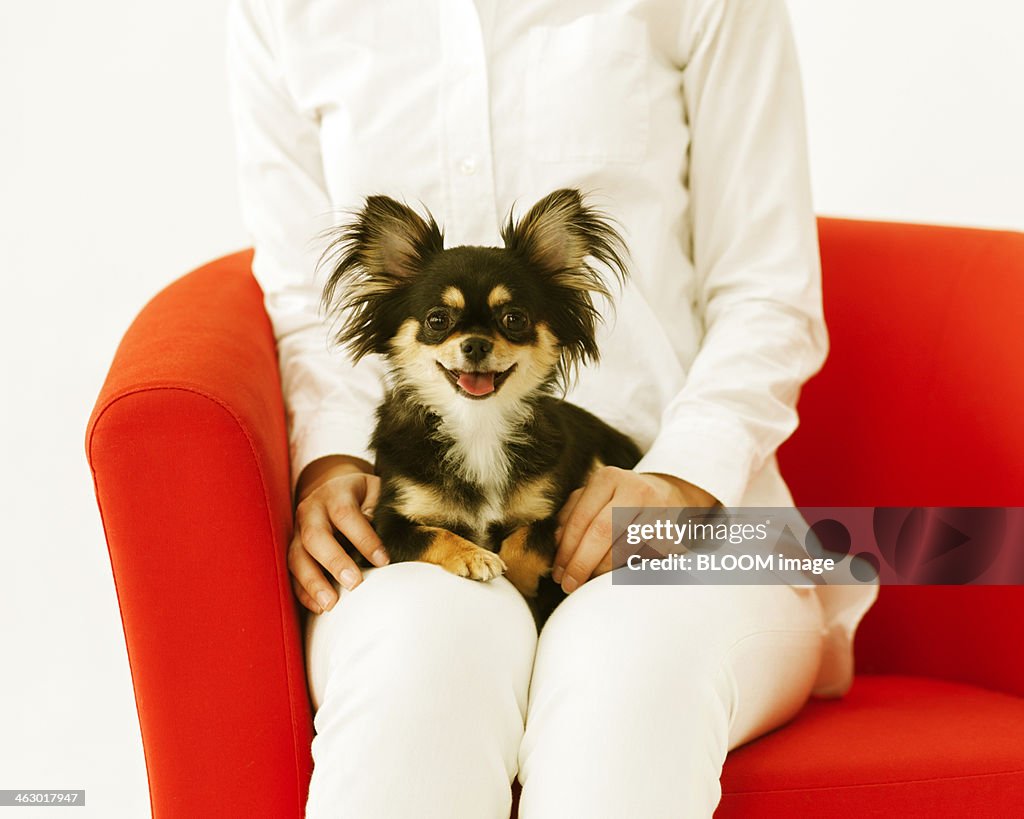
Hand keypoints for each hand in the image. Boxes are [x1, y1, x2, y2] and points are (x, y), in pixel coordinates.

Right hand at [289, 455, 388, 612]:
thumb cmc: (362, 496)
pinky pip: (291, 572)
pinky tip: (318, 607)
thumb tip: (383, 535)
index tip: (383, 561)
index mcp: (335, 493)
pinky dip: (303, 592)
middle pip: (315, 536)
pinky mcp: (293, 549)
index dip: (363, 538)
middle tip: (354, 583)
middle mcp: (311, 510)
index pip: (345, 514)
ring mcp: (298, 531)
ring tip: (330, 604)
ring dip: (313, 582)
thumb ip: (378, 510)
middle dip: (334, 562)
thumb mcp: (375, 492)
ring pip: (296, 557)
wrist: (333, 489)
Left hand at [552, 467, 718, 593]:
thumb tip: (558, 543)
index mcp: (608, 478)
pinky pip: (642, 561)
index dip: (566, 549)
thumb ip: (572, 514)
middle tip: (568, 584)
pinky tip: (612, 576)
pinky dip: (623, 572)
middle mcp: (635, 490)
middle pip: (602, 533)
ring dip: (600, 572)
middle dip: (581, 563)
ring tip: (587, 581)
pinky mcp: (673, 533)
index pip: (581, 518)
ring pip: (623, 550)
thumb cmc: (619, 500)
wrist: (670, 496)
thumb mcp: (594, 497)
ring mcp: (657, 511)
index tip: (557, 571)